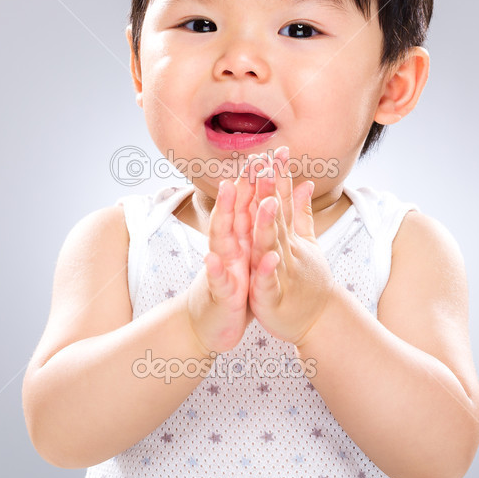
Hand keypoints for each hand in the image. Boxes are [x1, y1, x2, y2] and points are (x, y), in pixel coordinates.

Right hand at [188, 172, 256, 353]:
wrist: (210, 324)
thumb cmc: (233, 288)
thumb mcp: (249, 255)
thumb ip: (256, 227)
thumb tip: (268, 197)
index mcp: (240, 240)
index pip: (247, 206)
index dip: (257, 180)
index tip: (268, 153)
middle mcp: (228, 248)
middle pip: (233, 212)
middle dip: (241, 185)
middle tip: (250, 158)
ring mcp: (221, 268)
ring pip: (222, 239)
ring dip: (225, 214)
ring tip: (230, 189)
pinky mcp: (219, 294)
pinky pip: (217, 281)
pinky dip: (214, 270)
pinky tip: (212, 258)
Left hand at [247, 146, 338, 345]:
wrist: (318, 320)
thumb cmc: (308, 280)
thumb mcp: (305, 243)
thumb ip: (302, 213)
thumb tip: (304, 183)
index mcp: (288, 237)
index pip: (281, 201)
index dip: (278, 177)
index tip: (275, 150)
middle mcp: (286, 249)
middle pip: (276, 217)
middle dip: (269, 190)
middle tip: (265, 164)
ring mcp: (282, 272)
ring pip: (272, 246)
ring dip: (269, 225)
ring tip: (266, 202)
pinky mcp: (273, 297)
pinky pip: (268, 282)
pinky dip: (267, 271)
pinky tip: (265, 258)